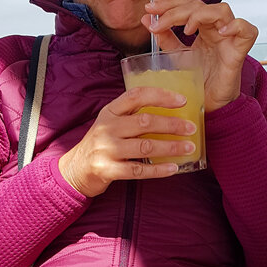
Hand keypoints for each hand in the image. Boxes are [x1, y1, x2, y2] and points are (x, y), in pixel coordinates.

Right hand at [58, 87, 197, 196]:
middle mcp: (107, 128)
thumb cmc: (100, 144)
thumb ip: (131, 116)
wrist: (75, 169)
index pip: (136, 95)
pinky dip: (159, 170)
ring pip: (145, 147)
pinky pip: (139, 170)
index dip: (161, 96)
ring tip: (189, 148)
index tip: (182, 100)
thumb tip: (169, 112)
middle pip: (144, 122)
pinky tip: (174, 168)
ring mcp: (106, 149)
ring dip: (171, 147)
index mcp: (110, 111)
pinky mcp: (108, 170)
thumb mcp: (110, 123)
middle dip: (172, 125)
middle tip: (191, 128)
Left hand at [144, 0, 258, 111]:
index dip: (169, 2)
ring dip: (200, 14)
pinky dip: (236, 26)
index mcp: (202, 27)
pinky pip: (247, 31)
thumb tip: (146, 18)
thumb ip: (164, 37)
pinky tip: (220, 32)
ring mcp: (229, 39)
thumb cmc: (198, 80)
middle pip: (200, 5)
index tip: (149, 9)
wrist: (209, 105)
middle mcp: (216, 29)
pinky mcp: (239, 52)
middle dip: (176, 9)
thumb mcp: (176, 56)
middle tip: (158, 20)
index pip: (188, 3)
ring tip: (186, 29)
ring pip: (222, 10)